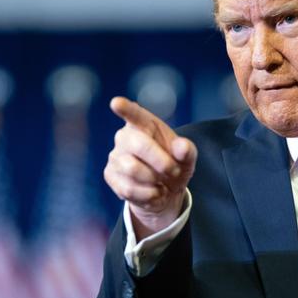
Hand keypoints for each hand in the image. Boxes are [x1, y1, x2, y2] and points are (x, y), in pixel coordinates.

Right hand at [104, 97, 196, 239]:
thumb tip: (182, 146)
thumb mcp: (187, 159)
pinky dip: (147, 195)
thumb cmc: (174, 166)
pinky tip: (153, 192)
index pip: (135, 114)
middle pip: (138, 144)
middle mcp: (125, 137)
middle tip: (174, 171)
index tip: (116, 102)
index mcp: (145, 125)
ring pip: (132, 168)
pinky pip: (128, 188)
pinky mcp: (110, 175)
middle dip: (161, 161)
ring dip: (154, 180)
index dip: (125, 108)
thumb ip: (187, 151)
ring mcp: (115, 156)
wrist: (163, 192)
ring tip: (162, 183)